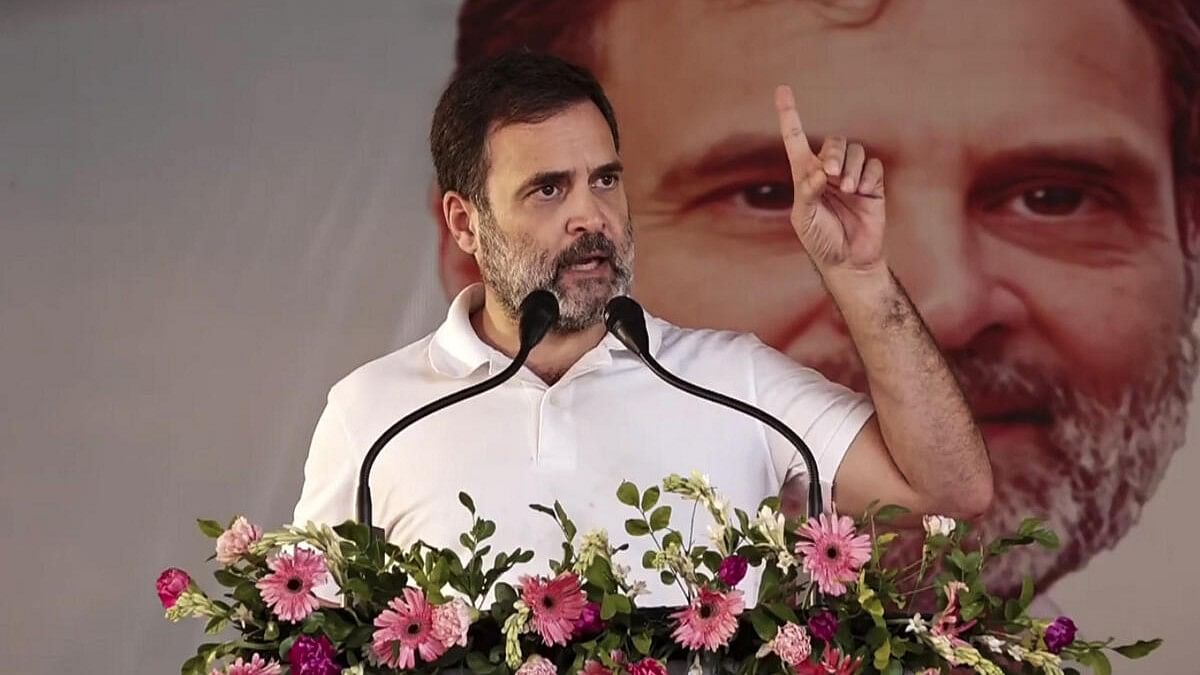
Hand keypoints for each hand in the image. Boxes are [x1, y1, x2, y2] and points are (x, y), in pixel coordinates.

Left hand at [775, 85, 886, 273]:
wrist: (850, 261)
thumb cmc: (820, 241)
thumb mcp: (804, 219)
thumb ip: (807, 193)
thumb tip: (819, 170)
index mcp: (805, 175)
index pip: (796, 138)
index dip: (790, 114)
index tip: (782, 89)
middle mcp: (828, 171)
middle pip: (833, 143)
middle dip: (833, 153)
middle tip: (830, 174)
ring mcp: (851, 177)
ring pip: (855, 151)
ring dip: (851, 167)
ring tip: (849, 189)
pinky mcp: (873, 185)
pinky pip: (873, 166)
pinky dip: (868, 176)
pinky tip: (863, 193)